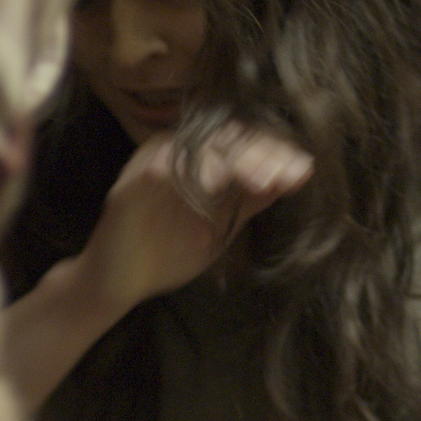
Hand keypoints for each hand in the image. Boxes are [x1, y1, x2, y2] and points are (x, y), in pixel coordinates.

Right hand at [82, 123, 311, 310]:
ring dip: (239, 160)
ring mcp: (150, 163)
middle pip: (226, 136)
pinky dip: (201, 173)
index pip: (241, 140)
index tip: (304, 170)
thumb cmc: (167, 254)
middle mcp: (173, 150)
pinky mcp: (132, 183)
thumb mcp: (221, 226)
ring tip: (268, 180)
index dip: (275, 150)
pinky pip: (170, 169)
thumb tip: (296, 176)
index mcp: (195, 156)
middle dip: (264, 153)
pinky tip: (226, 183)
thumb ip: (251, 200)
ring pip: (202, 147)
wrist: (117, 283)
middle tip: (293, 173)